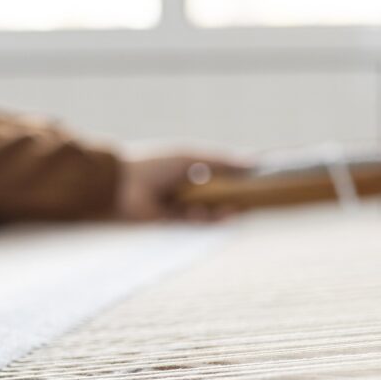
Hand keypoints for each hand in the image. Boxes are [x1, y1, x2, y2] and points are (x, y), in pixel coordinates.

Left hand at [115, 154, 248, 221]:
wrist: (121, 185)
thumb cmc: (155, 164)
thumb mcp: (193, 158)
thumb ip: (222, 161)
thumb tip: (254, 161)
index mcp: (191, 165)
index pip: (222, 170)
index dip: (240, 175)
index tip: (259, 177)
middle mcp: (187, 184)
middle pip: (219, 193)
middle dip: (236, 196)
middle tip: (255, 200)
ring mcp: (181, 203)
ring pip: (210, 210)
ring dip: (224, 211)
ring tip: (238, 211)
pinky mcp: (173, 220)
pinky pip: (197, 221)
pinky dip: (208, 218)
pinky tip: (215, 214)